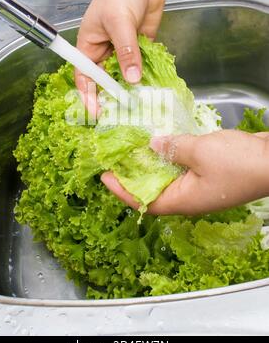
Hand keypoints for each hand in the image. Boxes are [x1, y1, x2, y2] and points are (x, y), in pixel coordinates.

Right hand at [75, 0, 165, 115]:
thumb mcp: (119, 22)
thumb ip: (126, 52)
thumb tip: (132, 80)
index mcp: (90, 44)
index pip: (85, 75)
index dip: (88, 95)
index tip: (95, 112)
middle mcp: (105, 51)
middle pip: (106, 80)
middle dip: (112, 96)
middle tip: (121, 113)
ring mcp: (124, 50)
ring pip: (125, 76)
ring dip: (131, 88)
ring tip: (139, 105)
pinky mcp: (141, 48)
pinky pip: (142, 67)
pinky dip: (146, 77)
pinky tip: (152, 88)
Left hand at [101, 130, 268, 214]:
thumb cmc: (239, 163)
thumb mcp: (200, 152)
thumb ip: (173, 148)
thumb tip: (152, 145)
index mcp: (184, 200)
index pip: (144, 201)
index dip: (122, 191)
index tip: (104, 177)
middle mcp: (189, 197)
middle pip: (153, 190)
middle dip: (133, 176)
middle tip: (116, 159)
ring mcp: (200, 185)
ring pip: (168, 177)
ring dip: (151, 164)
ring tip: (134, 148)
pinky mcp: (209, 173)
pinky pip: (182, 167)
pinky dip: (170, 156)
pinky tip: (163, 142)